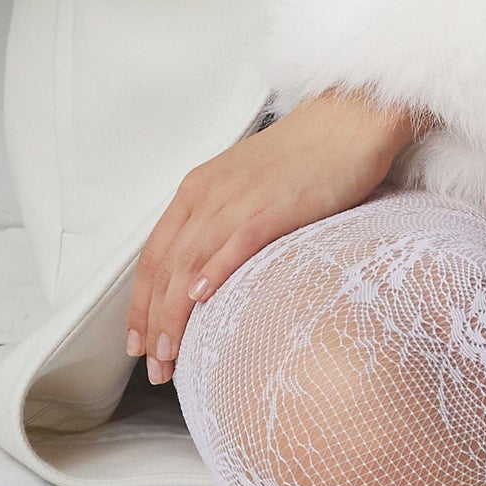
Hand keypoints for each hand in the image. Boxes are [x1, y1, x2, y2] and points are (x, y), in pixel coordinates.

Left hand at [125, 89, 424, 387]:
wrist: (349, 119)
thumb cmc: (304, 157)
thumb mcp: (245, 187)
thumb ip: (219, 223)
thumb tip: (203, 279)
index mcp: (198, 189)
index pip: (154, 255)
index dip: (139, 304)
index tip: (136, 344)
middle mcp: (209, 192)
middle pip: (166, 266)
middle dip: (153, 321)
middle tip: (155, 366)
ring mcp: (241, 198)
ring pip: (191, 261)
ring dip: (174, 313)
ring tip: (171, 354)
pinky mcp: (277, 204)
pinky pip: (237, 241)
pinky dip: (215, 270)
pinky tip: (204, 300)